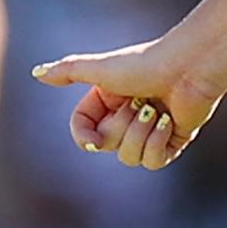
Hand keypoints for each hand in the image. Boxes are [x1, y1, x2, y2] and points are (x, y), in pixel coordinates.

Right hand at [32, 34, 221, 170]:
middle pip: (106, 145)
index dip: (85, 138)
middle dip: (122, 127)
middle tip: (140, 103)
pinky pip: (154, 162)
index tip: (93, 139)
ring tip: (157, 112)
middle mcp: (125, 116)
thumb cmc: (145, 64)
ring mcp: (148, 131)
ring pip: (130, 157)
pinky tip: (169, 122)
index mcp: (107, 100)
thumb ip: (68, 72)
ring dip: (141, 135)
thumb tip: (37, 73)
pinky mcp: (171, 142)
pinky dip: (159, 143)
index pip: (83, 130)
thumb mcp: (100, 69)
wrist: (189, 68)